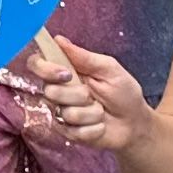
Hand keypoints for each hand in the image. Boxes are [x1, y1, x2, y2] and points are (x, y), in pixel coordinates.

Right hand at [20, 32, 153, 153]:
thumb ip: (84, 56)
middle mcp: (58, 91)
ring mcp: (61, 113)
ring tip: (101, 111)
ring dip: (90, 113)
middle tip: (93, 95)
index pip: (37, 64)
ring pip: (65, 113)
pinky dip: (93, 128)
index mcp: (64, 71)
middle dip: (77, 94)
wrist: (135, 123)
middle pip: (49, 91)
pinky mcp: (68, 133)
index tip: (66, 74)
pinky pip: (74, 131)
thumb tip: (59, 40)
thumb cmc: (124, 92)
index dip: (45, 69)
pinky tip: (101, 126)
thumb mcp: (109, 69)